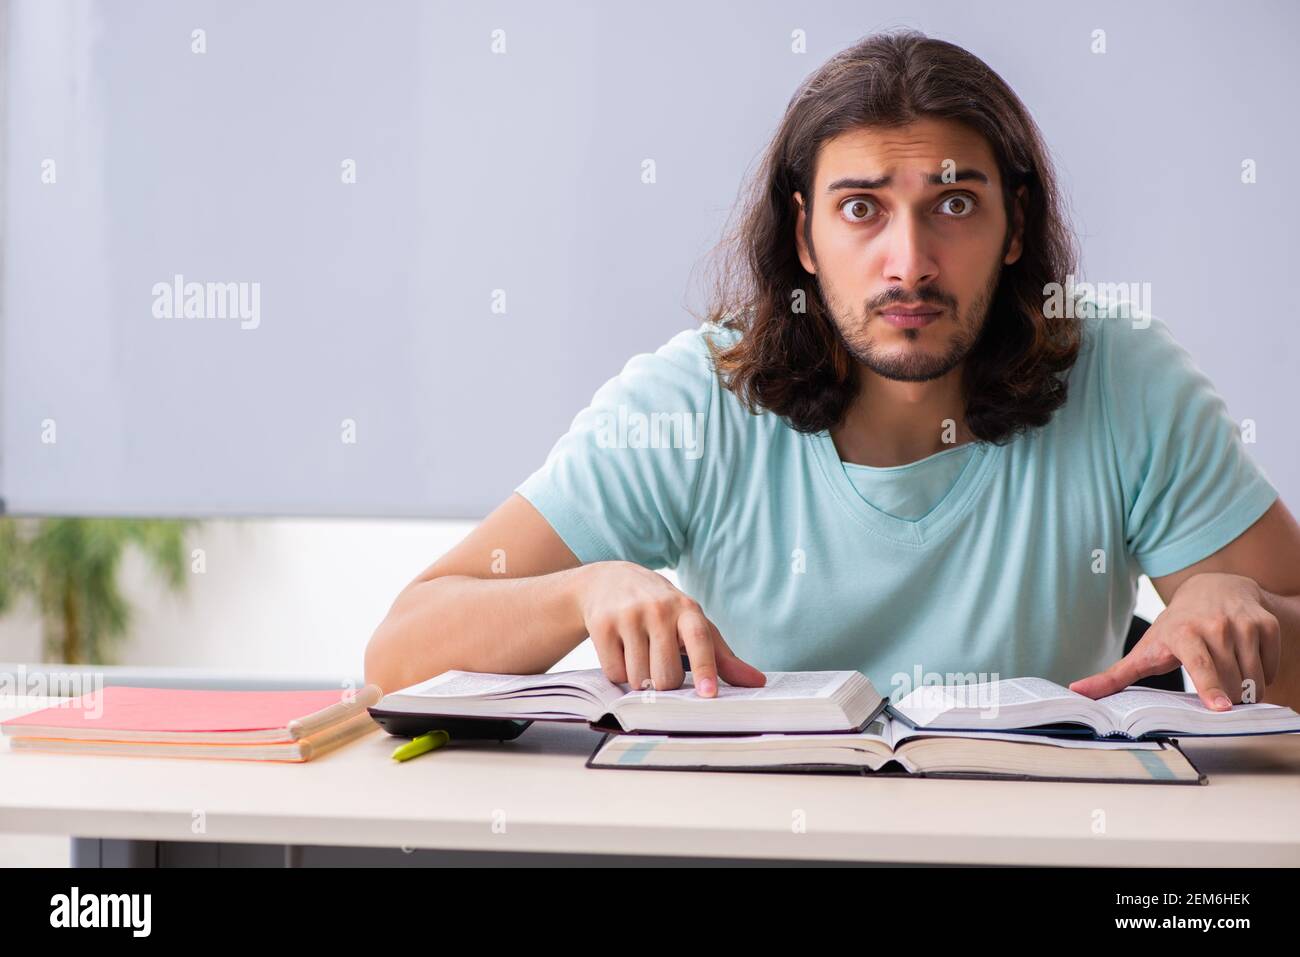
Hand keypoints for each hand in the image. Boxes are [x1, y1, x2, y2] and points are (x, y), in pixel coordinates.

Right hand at [576, 561, 765, 697]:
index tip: (709, 694)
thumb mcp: (691, 624)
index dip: (705, 668)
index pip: (700, 640)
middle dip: (664, 683)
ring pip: (638, 678)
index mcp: (687, 610)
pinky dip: (618, 672)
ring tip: (639, 654)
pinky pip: (614, 673)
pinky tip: (620, 650)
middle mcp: (658, 609)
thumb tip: (757, 682)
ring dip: (639, 679)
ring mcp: (628, 615)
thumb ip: (722, 656)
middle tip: (660, 665)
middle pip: (666, 676)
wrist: (610, 581)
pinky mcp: (601, 624)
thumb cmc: (661, 610)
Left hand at [1070, 572, 1280, 709]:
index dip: (1210, 687)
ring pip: (1254, 677)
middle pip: (1230, 681)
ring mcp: (1243, 624)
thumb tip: (1078, 692)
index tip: (1220, 709)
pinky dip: (1264, 675)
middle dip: (1227, 698)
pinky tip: (1245, 664)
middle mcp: (1215, 625)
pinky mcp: (1266, 624)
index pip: (1200, 665)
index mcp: (1183, 633)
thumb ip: (1114, 676)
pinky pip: (1271, 666)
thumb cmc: (1174, 627)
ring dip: (1246, 690)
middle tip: (1219, 698)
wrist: (1212, 588)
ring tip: (1230, 681)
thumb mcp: (1145, 649)